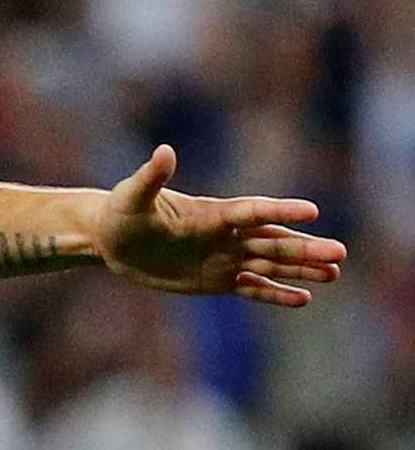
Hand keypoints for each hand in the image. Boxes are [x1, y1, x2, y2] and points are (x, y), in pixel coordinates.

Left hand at [95, 145, 345, 306]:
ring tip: (334, 273)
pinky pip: (251, 287)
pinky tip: (303, 298)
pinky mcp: (216, 280)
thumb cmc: (121, 212)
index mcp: (212, 213)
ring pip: (269, 264)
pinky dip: (275, 293)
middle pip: (272, 240)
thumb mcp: (132, 195)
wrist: (112, 239)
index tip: (312, 211)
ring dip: (301, 269)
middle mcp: (225, 234)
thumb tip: (163, 151)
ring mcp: (224, 257)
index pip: (253, 211)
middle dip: (304, 248)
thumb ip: (151, 177)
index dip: (280, 211)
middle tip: (339, 253)